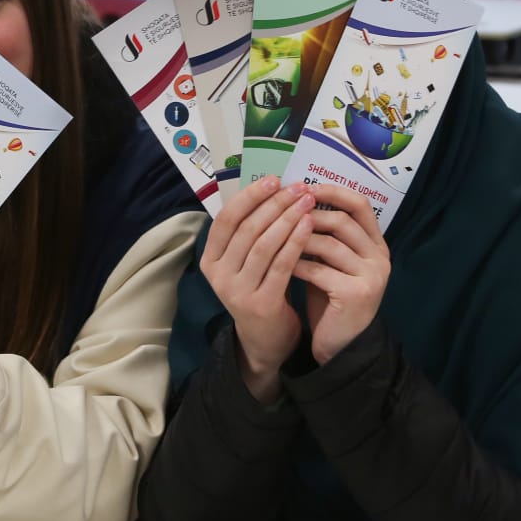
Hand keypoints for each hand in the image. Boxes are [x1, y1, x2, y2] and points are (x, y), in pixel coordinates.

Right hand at [201, 175, 315, 402]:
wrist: (266, 341)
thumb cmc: (261, 289)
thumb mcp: (246, 262)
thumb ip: (251, 233)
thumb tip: (272, 188)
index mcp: (211, 259)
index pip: (226, 219)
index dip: (249, 196)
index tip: (273, 179)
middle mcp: (219, 275)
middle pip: (247, 229)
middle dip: (274, 203)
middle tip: (297, 187)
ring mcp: (237, 291)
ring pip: (264, 244)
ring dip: (287, 218)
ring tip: (307, 201)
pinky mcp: (261, 304)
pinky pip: (281, 265)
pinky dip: (296, 242)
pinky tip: (310, 226)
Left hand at [292, 184, 389, 365]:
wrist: (341, 345)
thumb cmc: (331, 298)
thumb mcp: (332, 262)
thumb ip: (325, 235)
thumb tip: (295, 199)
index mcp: (376, 244)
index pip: (360, 204)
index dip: (332, 191)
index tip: (304, 187)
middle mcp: (380, 257)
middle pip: (342, 220)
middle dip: (308, 215)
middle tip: (282, 214)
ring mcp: (371, 276)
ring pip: (329, 244)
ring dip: (298, 239)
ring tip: (275, 238)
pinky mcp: (356, 294)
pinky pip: (319, 270)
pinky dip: (297, 265)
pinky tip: (280, 265)